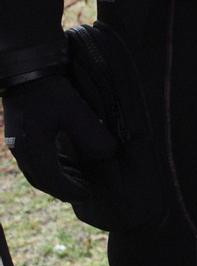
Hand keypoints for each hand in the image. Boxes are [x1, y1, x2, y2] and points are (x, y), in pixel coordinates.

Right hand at [2, 74, 116, 207]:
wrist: (24, 69)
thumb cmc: (50, 91)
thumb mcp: (76, 112)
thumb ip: (92, 135)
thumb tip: (109, 153)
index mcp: (34, 149)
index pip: (52, 181)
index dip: (71, 191)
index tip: (88, 195)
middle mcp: (22, 150)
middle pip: (42, 179)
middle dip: (62, 189)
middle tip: (84, 193)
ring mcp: (18, 142)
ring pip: (36, 170)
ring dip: (55, 178)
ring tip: (77, 181)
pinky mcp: (19, 133)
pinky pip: (33, 159)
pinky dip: (49, 166)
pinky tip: (62, 161)